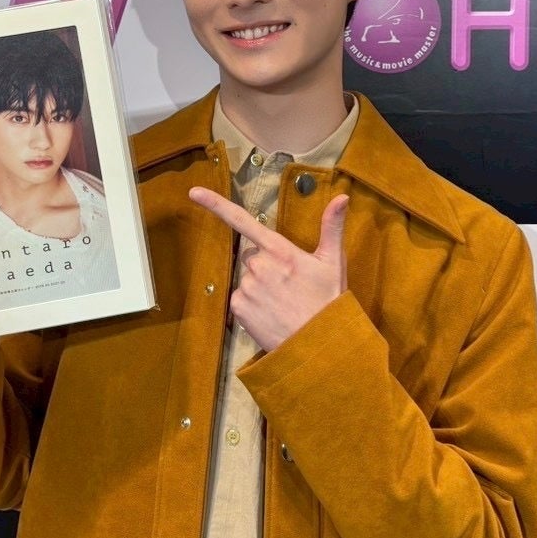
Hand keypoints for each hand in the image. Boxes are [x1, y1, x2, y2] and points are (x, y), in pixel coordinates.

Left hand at [188, 187, 348, 352]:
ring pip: (247, 278)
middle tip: (289, 283)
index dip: (216, 204)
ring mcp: (246, 288)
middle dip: (266, 264)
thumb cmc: (328, 301)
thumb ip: (332, 226)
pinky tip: (271, 313)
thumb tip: (342, 197)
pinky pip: (240, 298)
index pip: (242, 220)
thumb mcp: (333, 262)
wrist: (319, 344)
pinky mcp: (238, 308)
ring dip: (260, 286)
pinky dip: (252, 304)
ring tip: (283, 301)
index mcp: (280, 250)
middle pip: (252, 255)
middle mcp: (259, 266)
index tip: (194, 192)